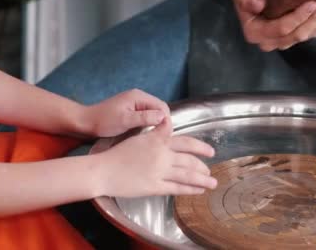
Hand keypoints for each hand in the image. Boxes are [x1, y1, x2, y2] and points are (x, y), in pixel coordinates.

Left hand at [81, 89, 169, 137]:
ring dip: (155, 124)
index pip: (162, 106)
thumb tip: (163, 116)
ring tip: (153, 137)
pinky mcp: (131, 110)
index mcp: (138, 96)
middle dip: (161, 122)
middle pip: (159, 109)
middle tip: (160, 138)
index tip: (164, 134)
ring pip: (153, 114)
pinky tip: (144, 134)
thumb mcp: (125, 120)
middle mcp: (139, 97)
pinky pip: (146, 116)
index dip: (166, 120)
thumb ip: (145, 117)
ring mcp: (135, 103)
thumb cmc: (103, 121)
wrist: (85, 122)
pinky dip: (148, 124)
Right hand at [94, 123, 216, 196]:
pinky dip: (190, 190)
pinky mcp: (154, 187)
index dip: (201, 147)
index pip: (186, 143)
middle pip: (190, 161)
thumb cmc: (118, 153)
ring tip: (212, 183)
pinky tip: (198, 191)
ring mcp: (159, 172)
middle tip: (211, 170)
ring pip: (187, 176)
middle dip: (203, 166)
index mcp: (158, 142)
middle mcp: (162, 156)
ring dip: (202, 180)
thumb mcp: (139, 137)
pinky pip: (177, 188)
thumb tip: (168, 124)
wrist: (103, 170)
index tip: (210, 151)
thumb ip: (156, 133)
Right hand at [229, 0, 315, 51]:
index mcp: (255, 33)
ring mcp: (285, 40)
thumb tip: (257, 4)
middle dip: (315, 20)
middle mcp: (271, 42)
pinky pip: (314, 31)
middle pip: (297, 34)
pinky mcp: (296, 34)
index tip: (312, 3)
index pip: (280, 29)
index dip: (298, 18)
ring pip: (309, 35)